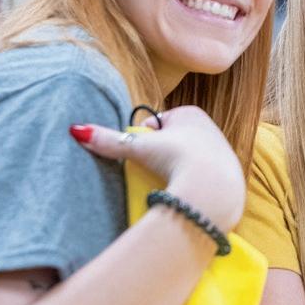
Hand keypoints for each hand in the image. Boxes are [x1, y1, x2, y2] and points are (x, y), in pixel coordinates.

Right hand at [69, 106, 244, 228]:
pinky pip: (201, 176)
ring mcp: (221, 150)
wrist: (214, 188)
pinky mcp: (228, 174)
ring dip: (175, 169)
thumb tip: (76, 131)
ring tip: (169, 181)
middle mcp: (209, 127)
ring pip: (187, 158)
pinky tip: (187, 191)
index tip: (144, 152)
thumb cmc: (176, 159)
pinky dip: (192, 183)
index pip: (156, 122)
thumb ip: (108, 139)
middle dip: (160, 154)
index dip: (145, 138)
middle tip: (155, 169)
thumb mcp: (138, 147)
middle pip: (172, 141)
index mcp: (190, 113)